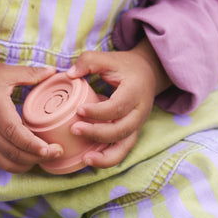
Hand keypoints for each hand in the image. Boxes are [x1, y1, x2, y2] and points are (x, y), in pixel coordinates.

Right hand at [0, 62, 62, 172]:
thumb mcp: (6, 72)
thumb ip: (30, 73)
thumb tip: (53, 71)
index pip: (12, 131)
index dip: (31, 143)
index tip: (49, 148)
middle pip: (11, 151)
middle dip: (35, 157)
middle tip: (57, 152)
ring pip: (5, 161)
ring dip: (27, 164)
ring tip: (47, 157)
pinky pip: (0, 161)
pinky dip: (17, 164)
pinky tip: (32, 158)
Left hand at [66, 39, 170, 168]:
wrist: (148, 73)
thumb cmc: (125, 66)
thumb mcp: (108, 58)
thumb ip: (88, 61)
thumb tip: (69, 75)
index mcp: (135, 91)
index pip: (117, 107)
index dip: (98, 112)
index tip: (79, 110)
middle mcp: (139, 112)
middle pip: (121, 130)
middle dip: (97, 133)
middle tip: (74, 129)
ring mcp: (137, 125)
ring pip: (124, 147)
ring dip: (105, 156)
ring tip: (85, 159)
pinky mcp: (132, 133)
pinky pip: (122, 151)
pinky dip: (108, 159)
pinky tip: (90, 160)